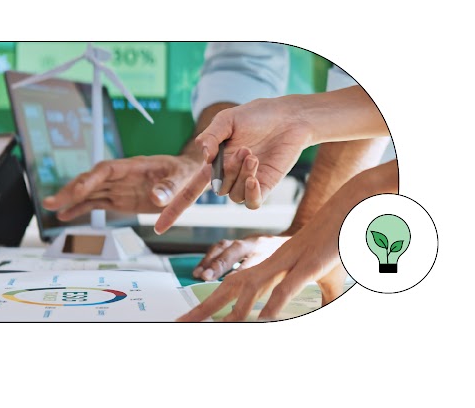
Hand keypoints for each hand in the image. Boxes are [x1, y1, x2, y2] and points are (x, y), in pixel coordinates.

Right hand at [43, 155, 201, 219]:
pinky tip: (65, 216)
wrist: (188, 175)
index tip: (78, 190)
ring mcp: (118, 188)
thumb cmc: (186, 172)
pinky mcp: (119, 200)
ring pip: (89, 192)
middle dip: (71, 190)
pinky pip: (96, 204)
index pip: (106, 170)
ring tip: (50, 207)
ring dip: (69, 199)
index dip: (90, 179)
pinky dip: (80, 209)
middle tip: (51, 202)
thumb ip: (170, 187)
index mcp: (133, 166)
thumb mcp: (183, 179)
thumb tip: (156, 197)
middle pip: (90, 181)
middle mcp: (121, 176)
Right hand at [156, 96, 311, 233]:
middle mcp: (227, 177)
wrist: (288, 118)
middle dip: (227, 170)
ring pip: (233, 195)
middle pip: (217, 189)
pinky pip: (251, 203)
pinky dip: (250, 192)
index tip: (159, 229)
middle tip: (244, 148)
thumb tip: (203, 155)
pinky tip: (254, 176)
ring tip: (253, 154)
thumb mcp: (227, 120)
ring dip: (241, 175)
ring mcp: (246, 184)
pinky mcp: (264, 187)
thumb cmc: (256, 116)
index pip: (189, 192)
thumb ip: (212, 136)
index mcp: (213, 163)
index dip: (174, 210)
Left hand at [178, 216, 345, 321]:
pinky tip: (264, 319)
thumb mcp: (326, 279)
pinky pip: (287, 286)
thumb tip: (323, 314)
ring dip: (236, 309)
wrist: (353, 207)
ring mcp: (288, 262)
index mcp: (269, 264)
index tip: (193, 318)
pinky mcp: (310, 264)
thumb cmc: (337, 243)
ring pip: (253, 286)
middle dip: (205, 307)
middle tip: (182, 324)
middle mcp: (271, 261)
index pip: (233, 284)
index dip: (212, 300)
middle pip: (230, 286)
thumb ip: (321, 299)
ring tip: (219, 328)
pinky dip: (274, 303)